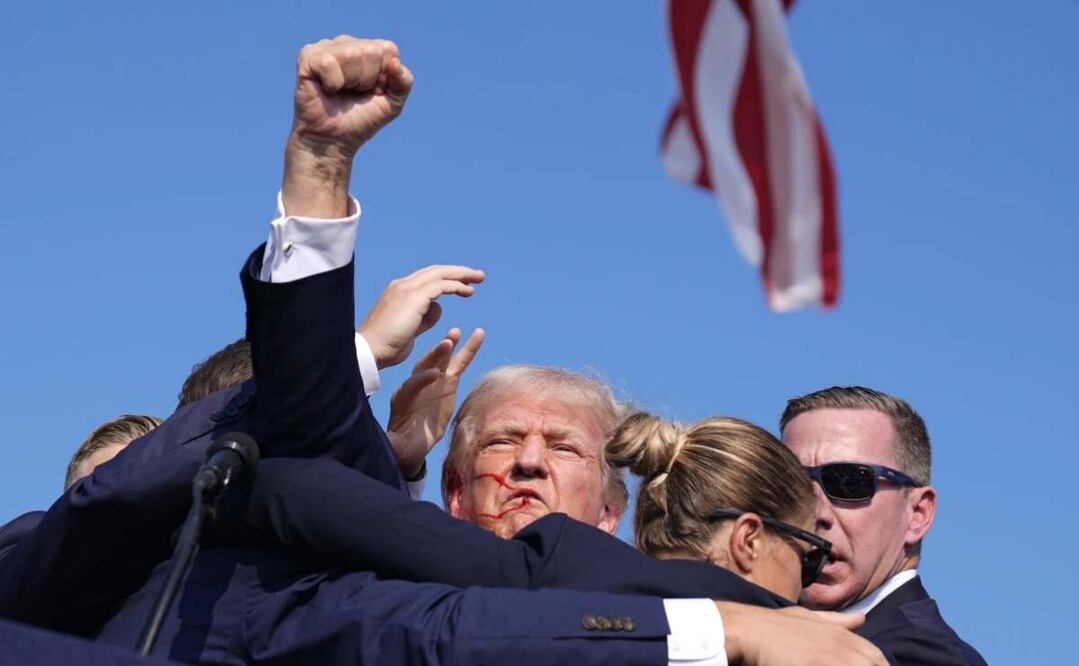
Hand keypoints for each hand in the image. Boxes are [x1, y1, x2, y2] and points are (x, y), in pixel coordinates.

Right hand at [283, 35, 413, 217]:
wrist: (332, 141)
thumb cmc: (360, 121)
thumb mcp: (392, 104)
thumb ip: (404, 83)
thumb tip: (395, 63)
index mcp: (368, 49)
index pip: (388, 49)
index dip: (384, 76)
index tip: (372, 92)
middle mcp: (347, 44)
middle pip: (371, 51)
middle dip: (367, 80)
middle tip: (353, 94)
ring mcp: (326, 48)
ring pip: (351, 54)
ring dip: (350, 82)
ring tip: (339, 92)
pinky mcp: (308, 57)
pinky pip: (329, 62)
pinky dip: (332, 83)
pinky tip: (326, 90)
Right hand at [358, 265, 484, 369]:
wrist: (370, 351)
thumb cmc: (387, 346)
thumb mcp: (410, 328)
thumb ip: (424, 317)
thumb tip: (437, 308)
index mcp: (398, 291)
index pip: (426, 278)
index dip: (446, 278)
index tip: (463, 283)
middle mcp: (402, 285)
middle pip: (435, 271)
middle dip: (457, 271)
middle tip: (477, 275)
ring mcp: (407, 289)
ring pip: (440, 274)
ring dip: (461, 275)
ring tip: (478, 279)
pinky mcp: (414, 297)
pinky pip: (441, 286)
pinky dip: (456, 286)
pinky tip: (468, 292)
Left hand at [387, 328, 484, 477]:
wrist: (412, 443)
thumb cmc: (404, 444)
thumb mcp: (397, 444)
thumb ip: (394, 442)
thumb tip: (390, 445)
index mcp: (403, 398)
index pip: (412, 385)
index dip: (422, 380)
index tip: (434, 377)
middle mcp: (417, 384)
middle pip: (425, 365)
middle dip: (435, 355)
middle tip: (446, 343)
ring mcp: (434, 381)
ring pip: (442, 360)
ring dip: (449, 345)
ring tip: (457, 332)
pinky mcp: (449, 382)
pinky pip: (460, 363)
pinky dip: (468, 349)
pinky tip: (478, 334)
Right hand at [717, 603, 886, 665]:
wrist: (750, 630)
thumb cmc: (775, 624)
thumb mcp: (809, 617)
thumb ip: (837, 620)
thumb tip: (862, 617)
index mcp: (841, 634)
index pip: (876, 656)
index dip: (879, 665)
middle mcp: (841, 647)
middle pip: (873, 663)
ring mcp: (830, 659)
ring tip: (829, 665)